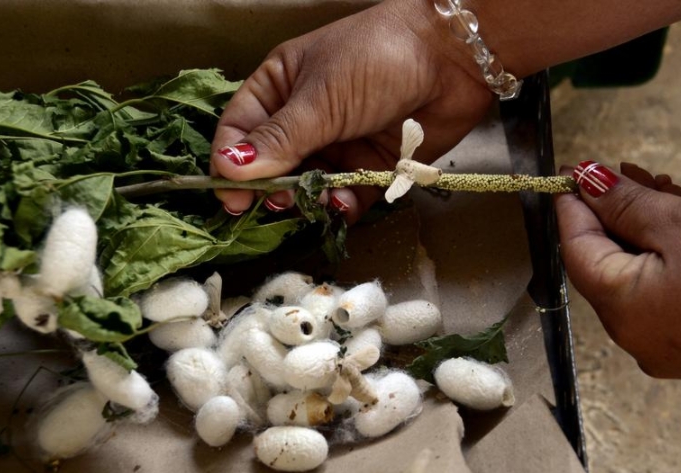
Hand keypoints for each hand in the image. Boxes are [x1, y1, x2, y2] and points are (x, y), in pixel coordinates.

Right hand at [210, 0, 491, 222]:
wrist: (451, 58)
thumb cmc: (377, 57)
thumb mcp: (320, 97)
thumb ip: (279, 139)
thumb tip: (229, 170)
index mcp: (280, 88)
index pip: (240, 131)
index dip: (231, 165)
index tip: (230, 197)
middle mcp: (305, 120)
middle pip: (273, 167)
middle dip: (273, 188)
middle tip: (280, 201)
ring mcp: (339, 145)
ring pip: (309, 187)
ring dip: (309, 200)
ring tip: (317, 200)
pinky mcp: (371, 168)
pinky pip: (347, 198)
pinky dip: (343, 206)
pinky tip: (344, 204)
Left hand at [555, 161, 680, 378]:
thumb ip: (626, 205)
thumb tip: (588, 184)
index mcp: (622, 313)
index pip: (577, 253)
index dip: (572, 209)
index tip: (570, 174)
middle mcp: (637, 339)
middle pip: (607, 265)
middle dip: (613, 215)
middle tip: (621, 173)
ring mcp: (670, 346)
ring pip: (638, 277)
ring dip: (643, 231)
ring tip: (657, 187)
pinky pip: (665, 294)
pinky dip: (666, 258)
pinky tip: (680, 223)